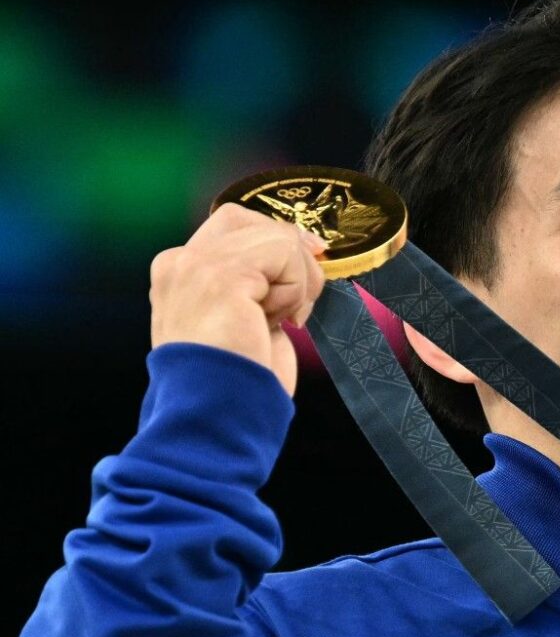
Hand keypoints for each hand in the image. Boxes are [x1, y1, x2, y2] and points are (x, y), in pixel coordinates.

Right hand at [148, 202, 327, 395]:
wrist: (219, 418)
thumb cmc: (236, 380)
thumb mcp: (244, 317)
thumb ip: (256, 281)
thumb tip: (304, 248)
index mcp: (178, 274)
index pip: (233, 224)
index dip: (276, 241)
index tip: (302, 274)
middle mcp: (179, 264)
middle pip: (250, 219)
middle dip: (288, 252)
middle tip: (298, 301)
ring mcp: (196, 267)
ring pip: (276, 237)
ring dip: (298, 281)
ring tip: (283, 320)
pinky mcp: (222, 276)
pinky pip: (284, 254)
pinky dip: (297, 290)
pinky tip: (279, 323)